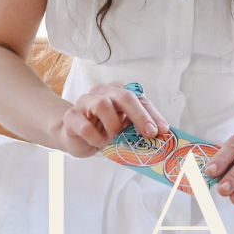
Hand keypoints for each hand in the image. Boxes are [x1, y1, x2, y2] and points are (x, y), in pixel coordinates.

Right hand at [55, 82, 170, 157]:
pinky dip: (96, 138)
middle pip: (123, 95)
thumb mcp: (123, 127)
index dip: (152, 114)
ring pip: (103, 105)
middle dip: (139, 115)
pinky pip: (86, 127)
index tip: (162, 130)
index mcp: (117, 91)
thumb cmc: (103, 130)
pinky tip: (98, 142)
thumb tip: (160, 133)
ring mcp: (85, 102)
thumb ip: (138, 126)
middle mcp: (102, 91)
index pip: (139, 98)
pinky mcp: (71, 116)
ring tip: (112, 138)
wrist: (75, 137)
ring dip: (113, 126)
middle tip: (149, 133)